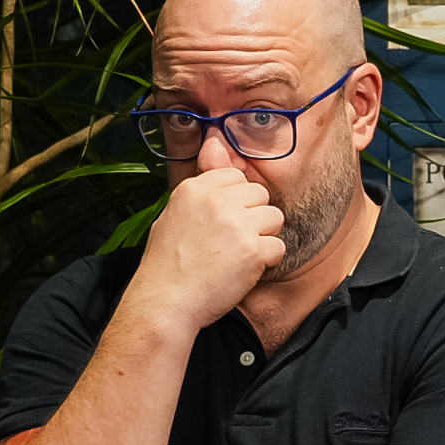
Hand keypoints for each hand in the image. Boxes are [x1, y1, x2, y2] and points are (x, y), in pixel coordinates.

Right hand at [131, 168, 285, 330]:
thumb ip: (202, 186)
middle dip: (254, 217)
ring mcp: (237, 224)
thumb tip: (215, 143)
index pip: (236, 176)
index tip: (225, 220)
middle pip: (260, 194)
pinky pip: (279, 247)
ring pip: (275, 217)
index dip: (237, 200)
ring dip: (264, 237)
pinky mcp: (252, 250)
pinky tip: (245, 270)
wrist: (165, 301)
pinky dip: (267, 261)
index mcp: (195, 189)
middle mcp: (217, 201)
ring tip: (239, 254)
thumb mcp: (175, 213)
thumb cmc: (168, 263)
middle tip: (233, 241)